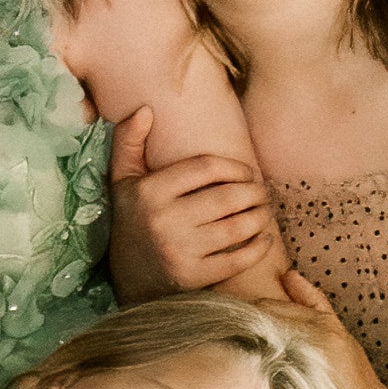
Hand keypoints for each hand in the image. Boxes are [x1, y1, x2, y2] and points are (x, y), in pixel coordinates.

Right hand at [112, 104, 285, 301]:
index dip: (234, 166)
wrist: (128, 279)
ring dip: (259, 217)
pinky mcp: (193, 278)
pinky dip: (257, 248)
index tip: (247, 171)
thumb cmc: (133, 220)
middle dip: (253, 192)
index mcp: (150, 192)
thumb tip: (144, 109)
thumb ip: (128, 142)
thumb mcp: (123, 181)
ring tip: (264, 211)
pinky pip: (237, 260)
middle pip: (226, 198)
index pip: (205, 167)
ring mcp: (179, 251)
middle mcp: (164, 221)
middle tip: (262, 191)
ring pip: (236, 228)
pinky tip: (263, 239)